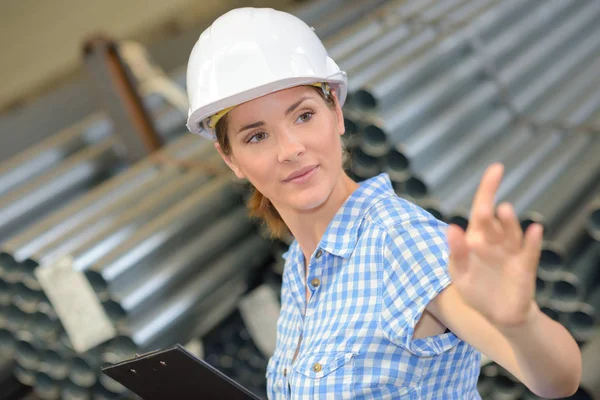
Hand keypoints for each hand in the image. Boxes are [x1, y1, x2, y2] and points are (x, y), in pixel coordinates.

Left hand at [446, 163, 542, 328]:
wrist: (498, 315)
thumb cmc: (476, 289)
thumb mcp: (459, 273)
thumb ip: (455, 252)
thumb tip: (452, 228)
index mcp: (476, 237)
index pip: (480, 210)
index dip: (487, 189)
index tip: (496, 169)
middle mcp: (495, 240)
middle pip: (492, 220)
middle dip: (489, 208)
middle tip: (486, 201)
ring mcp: (511, 252)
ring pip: (510, 233)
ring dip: (509, 222)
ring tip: (504, 210)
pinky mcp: (525, 267)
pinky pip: (530, 251)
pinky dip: (533, 241)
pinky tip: (535, 230)